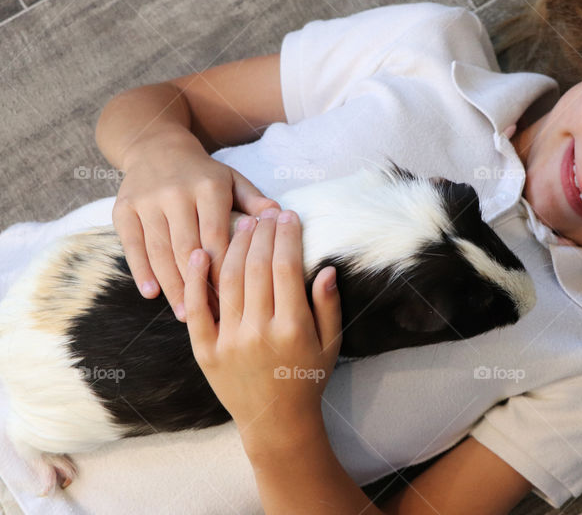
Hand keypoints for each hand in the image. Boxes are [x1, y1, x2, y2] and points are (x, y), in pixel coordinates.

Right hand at [113, 135, 280, 320]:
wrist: (155, 147)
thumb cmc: (203, 173)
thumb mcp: (232, 180)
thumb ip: (254, 201)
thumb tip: (281, 217)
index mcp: (208, 187)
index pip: (217, 236)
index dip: (224, 269)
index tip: (236, 298)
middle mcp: (176, 193)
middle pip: (188, 248)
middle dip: (200, 285)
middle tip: (213, 316)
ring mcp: (147, 201)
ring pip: (160, 251)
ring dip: (172, 285)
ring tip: (186, 313)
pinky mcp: (123, 210)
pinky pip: (133, 246)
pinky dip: (142, 271)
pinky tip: (152, 294)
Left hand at [183, 208, 341, 449]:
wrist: (275, 421)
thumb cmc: (307, 379)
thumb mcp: (330, 344)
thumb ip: (328, 306)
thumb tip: (325, 268)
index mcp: (292, 327)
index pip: (286, 267)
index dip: (287, 237)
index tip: (289, 216)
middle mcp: (258, 331)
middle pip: (256, 267)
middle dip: (263, 234)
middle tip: (267, 214)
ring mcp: (228, 340)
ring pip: (227, 280)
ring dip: (235, 246)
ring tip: (243, 225)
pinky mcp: (204, 350)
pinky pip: (197, 309)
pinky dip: (196, 280)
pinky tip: (199, 254)